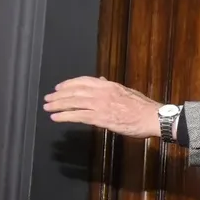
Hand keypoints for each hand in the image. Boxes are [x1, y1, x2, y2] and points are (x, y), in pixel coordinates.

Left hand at [43, 76, 162, 137]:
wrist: (152, 117)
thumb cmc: (143, 107)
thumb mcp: (126, 92)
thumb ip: (111, 87)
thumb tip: (101, 81)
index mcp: (108, 85)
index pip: (83, 81)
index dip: (69, 83)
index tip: (59, 87)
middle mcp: (101, 92)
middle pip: (74, 91)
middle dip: (58, 95)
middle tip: (48, 98)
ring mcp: (100, 105)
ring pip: (73, 102)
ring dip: (57, 105)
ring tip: (47, 108)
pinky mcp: (100, 118)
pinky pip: (78, 115)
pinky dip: (64, 116)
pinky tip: (56, 118)